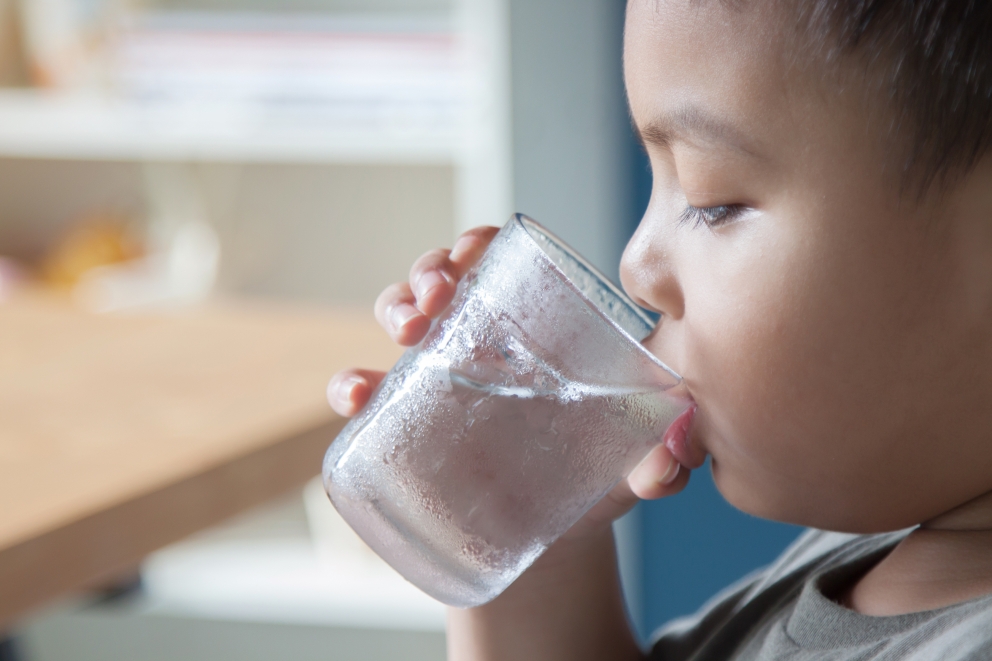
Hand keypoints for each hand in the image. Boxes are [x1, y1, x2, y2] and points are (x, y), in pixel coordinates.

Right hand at [326, 226, 690, 541]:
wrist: (551, 539)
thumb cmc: (595, 479)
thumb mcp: (629, 467)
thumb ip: (659, 463)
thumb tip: (672, 464)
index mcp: (532, 331)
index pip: (498, 264)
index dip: (477, 244)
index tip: (475, 250)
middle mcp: (480, 343)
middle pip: (442, 279)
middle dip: (431, 269)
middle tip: (439, 295)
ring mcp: (439, 381)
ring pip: (401, 317)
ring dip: (396, 305)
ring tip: (409, 329)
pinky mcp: (406, 425)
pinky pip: (367, 393)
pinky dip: (351, 384)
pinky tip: (358, 394)